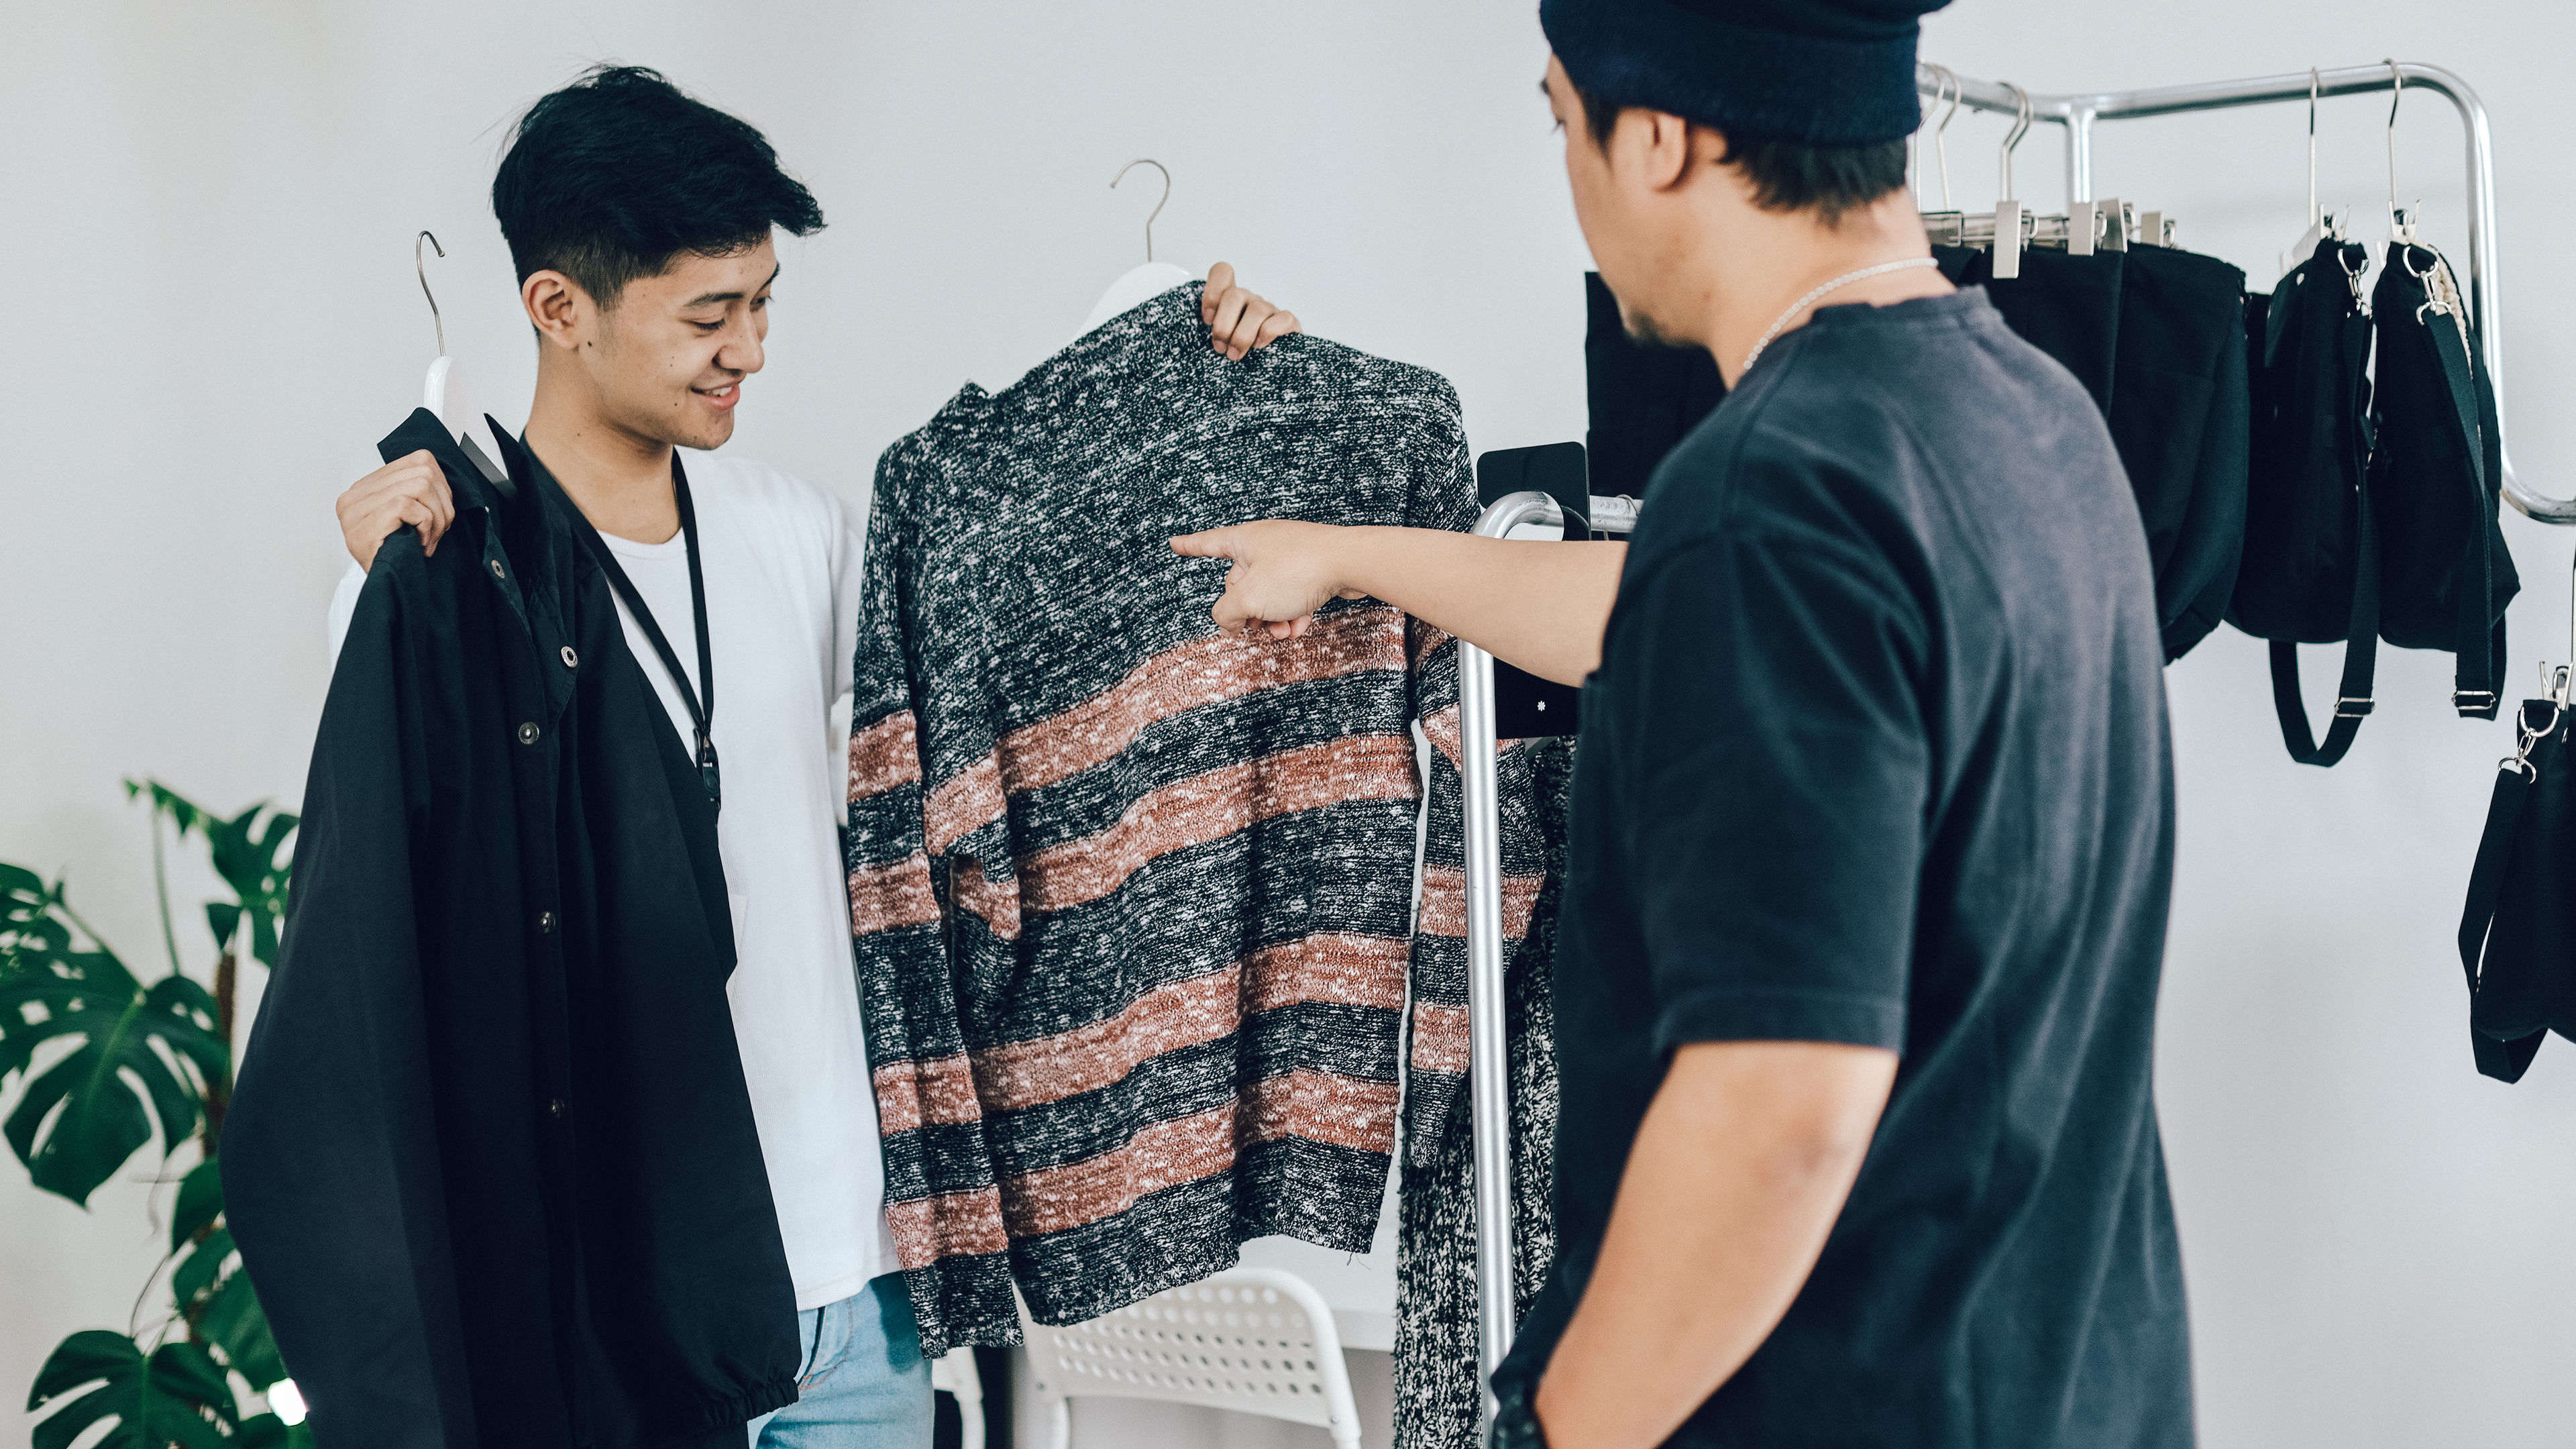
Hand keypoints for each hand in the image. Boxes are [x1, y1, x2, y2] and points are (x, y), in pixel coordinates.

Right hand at [337, 449, 454, 568]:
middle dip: (443, 504)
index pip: (418, 461)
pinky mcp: (362, 528)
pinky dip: (425, 525)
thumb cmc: (398, 555)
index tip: (440, 513)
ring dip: (437, 517)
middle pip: (423, 471)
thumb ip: (412, 489)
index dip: (442, 487)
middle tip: (437, 531)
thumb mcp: (405, 516)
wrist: (387, 589)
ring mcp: (354, 513)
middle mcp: (353, 497)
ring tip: (429, 538)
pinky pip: (407, 505)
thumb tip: (435, 475)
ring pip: (419, 485)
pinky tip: (421, 542)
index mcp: (363, 488)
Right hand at [1170, 520, 1366, 639]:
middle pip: (1240, 583)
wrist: (1351, 562)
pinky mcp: (1313, 568)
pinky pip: (1293, 595)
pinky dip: (1292, 613)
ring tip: (1282, 633)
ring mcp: (1291, 555)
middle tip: (1257, 629)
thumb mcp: (1248, 598)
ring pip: (1269, 594)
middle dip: (1247, 612)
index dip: (1190, 546)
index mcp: (1244, 540)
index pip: (1208, 543)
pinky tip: (1299, 627)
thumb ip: (1226, 613)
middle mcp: (1266, 543)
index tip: (1174, 544)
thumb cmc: (1298, 571)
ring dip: (1271, 618)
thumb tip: (1229, 622)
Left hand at [1201, 262, 1301, 360]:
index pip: (1223, 273)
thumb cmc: (1240, 355)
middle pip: (1234, 295)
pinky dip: (1269, 332)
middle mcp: (1250, 300)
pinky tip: (1260, 346)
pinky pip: (1283, 318)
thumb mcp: (1220, 342)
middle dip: (1224, 325)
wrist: (1271, 373)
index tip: (1207, 320)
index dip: (1212, 293)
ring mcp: (1270, 310)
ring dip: (1242, 335)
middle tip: (1220, 348)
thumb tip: (1191, 335)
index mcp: (1230, 300)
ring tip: (1235, 354)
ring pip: (1256, 310)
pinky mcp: (1289, 323)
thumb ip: (1210, 332)